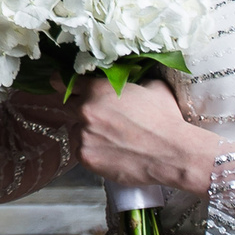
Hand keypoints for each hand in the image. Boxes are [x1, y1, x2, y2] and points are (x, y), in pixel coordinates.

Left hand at [30, 74, 220, 194]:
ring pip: (76, 131)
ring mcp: (84, 135)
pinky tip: (112, 152)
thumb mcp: (150, 87)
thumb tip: (124, 77)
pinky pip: (82, 151)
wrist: (174, 154)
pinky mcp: (86, 157)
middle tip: (103, 119)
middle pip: (71, 107)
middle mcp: (85, 110)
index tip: (60, 85)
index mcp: (97, 89)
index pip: (64, 82)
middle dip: (84, 111)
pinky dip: (93, 151)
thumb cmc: (166, 119)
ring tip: (112, 139)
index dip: (63, 83)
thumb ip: (128, 80)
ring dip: (88, 133)